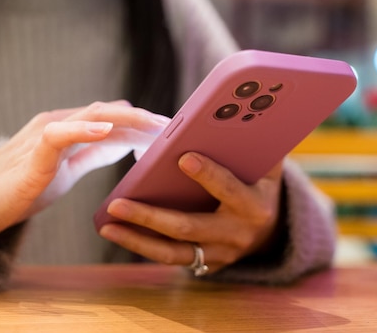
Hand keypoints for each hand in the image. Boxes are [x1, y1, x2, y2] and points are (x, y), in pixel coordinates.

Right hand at [0, 101, 169, 237]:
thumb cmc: (25, 185)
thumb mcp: (69, 168)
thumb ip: (93, 152)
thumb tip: (121, 143)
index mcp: (70, 127)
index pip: (112, 117)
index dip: (143, 121)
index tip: (172, 129)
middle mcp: (60, 122)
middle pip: (109, 112)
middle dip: (143, 119)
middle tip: (175, 126)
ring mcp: (46, 134)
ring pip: (92, 116)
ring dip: (127, 120)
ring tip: (155, 126)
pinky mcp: (34, 153)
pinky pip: (60, 135)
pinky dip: (85, 130)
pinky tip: (109, 131)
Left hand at [98, 152, 283, 273]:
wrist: (270, 230)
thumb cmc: (259, 185)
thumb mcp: (265, 165)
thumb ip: (252, 142)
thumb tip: (232, 111)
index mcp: (254, 205)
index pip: (229, 190)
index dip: (208, 175)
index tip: (183, 157)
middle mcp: (236, 235)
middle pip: (188, 226)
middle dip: (150, 217)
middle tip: (117, 205)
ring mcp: (219, 254)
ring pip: (172, 252)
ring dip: (136, 240)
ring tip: (106, 226)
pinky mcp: (205, 265)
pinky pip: (170, 257)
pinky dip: (142, 246)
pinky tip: (117, 232)